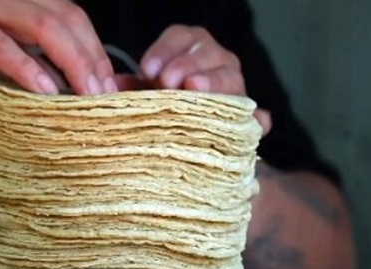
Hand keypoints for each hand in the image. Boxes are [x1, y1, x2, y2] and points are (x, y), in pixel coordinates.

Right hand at [0, 0, 114, 94]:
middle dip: (92, 56)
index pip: (70, 14)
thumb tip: (43, 75)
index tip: (106, 80)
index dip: (94, 45)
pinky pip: (1, 46)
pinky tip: (45, 91)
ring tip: (87, 95)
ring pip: (43, 28)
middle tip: (106, 94)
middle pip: (66, 18)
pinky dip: (27, 68)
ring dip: (72, 63)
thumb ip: (11, 44)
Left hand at [139, 25, 271, 134]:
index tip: (147, 69)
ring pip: (230, 77)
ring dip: (213, 83)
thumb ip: (131, 87)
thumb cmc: (162, 102)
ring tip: (196, 89)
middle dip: (186, 65)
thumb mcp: (146, 91)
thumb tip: (111, 87)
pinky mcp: (247, 114)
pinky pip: (257, 116)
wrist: (185, 128)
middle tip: (168, 81)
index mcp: (190, 47)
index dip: (164, 50)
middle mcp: (216, 60)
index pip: (182, 37)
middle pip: (206, 53)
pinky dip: (258, 119)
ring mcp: (235, 85)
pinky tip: (258, 122)